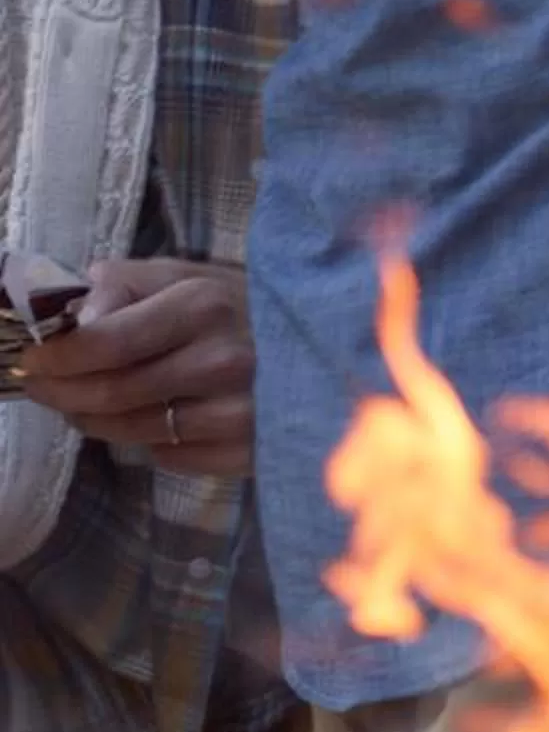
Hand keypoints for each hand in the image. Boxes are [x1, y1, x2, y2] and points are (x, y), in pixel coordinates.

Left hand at [19, 259, 254, 476]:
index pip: (103, 341)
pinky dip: (149, 442)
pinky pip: (169, 457)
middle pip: (110, 393)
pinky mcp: (249, 451)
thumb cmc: (246, 306)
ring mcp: (239, 412)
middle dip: (59, 393)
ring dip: (93, 420)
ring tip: (85, 405)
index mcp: (203, 306)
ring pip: (132, 431)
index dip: (56, 355)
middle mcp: (221, 361)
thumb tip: (69, 317)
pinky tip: (154, 420)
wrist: (332, 344)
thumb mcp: (187, 274)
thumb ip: (122, 284)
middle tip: (41, 387)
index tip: (33, 357)